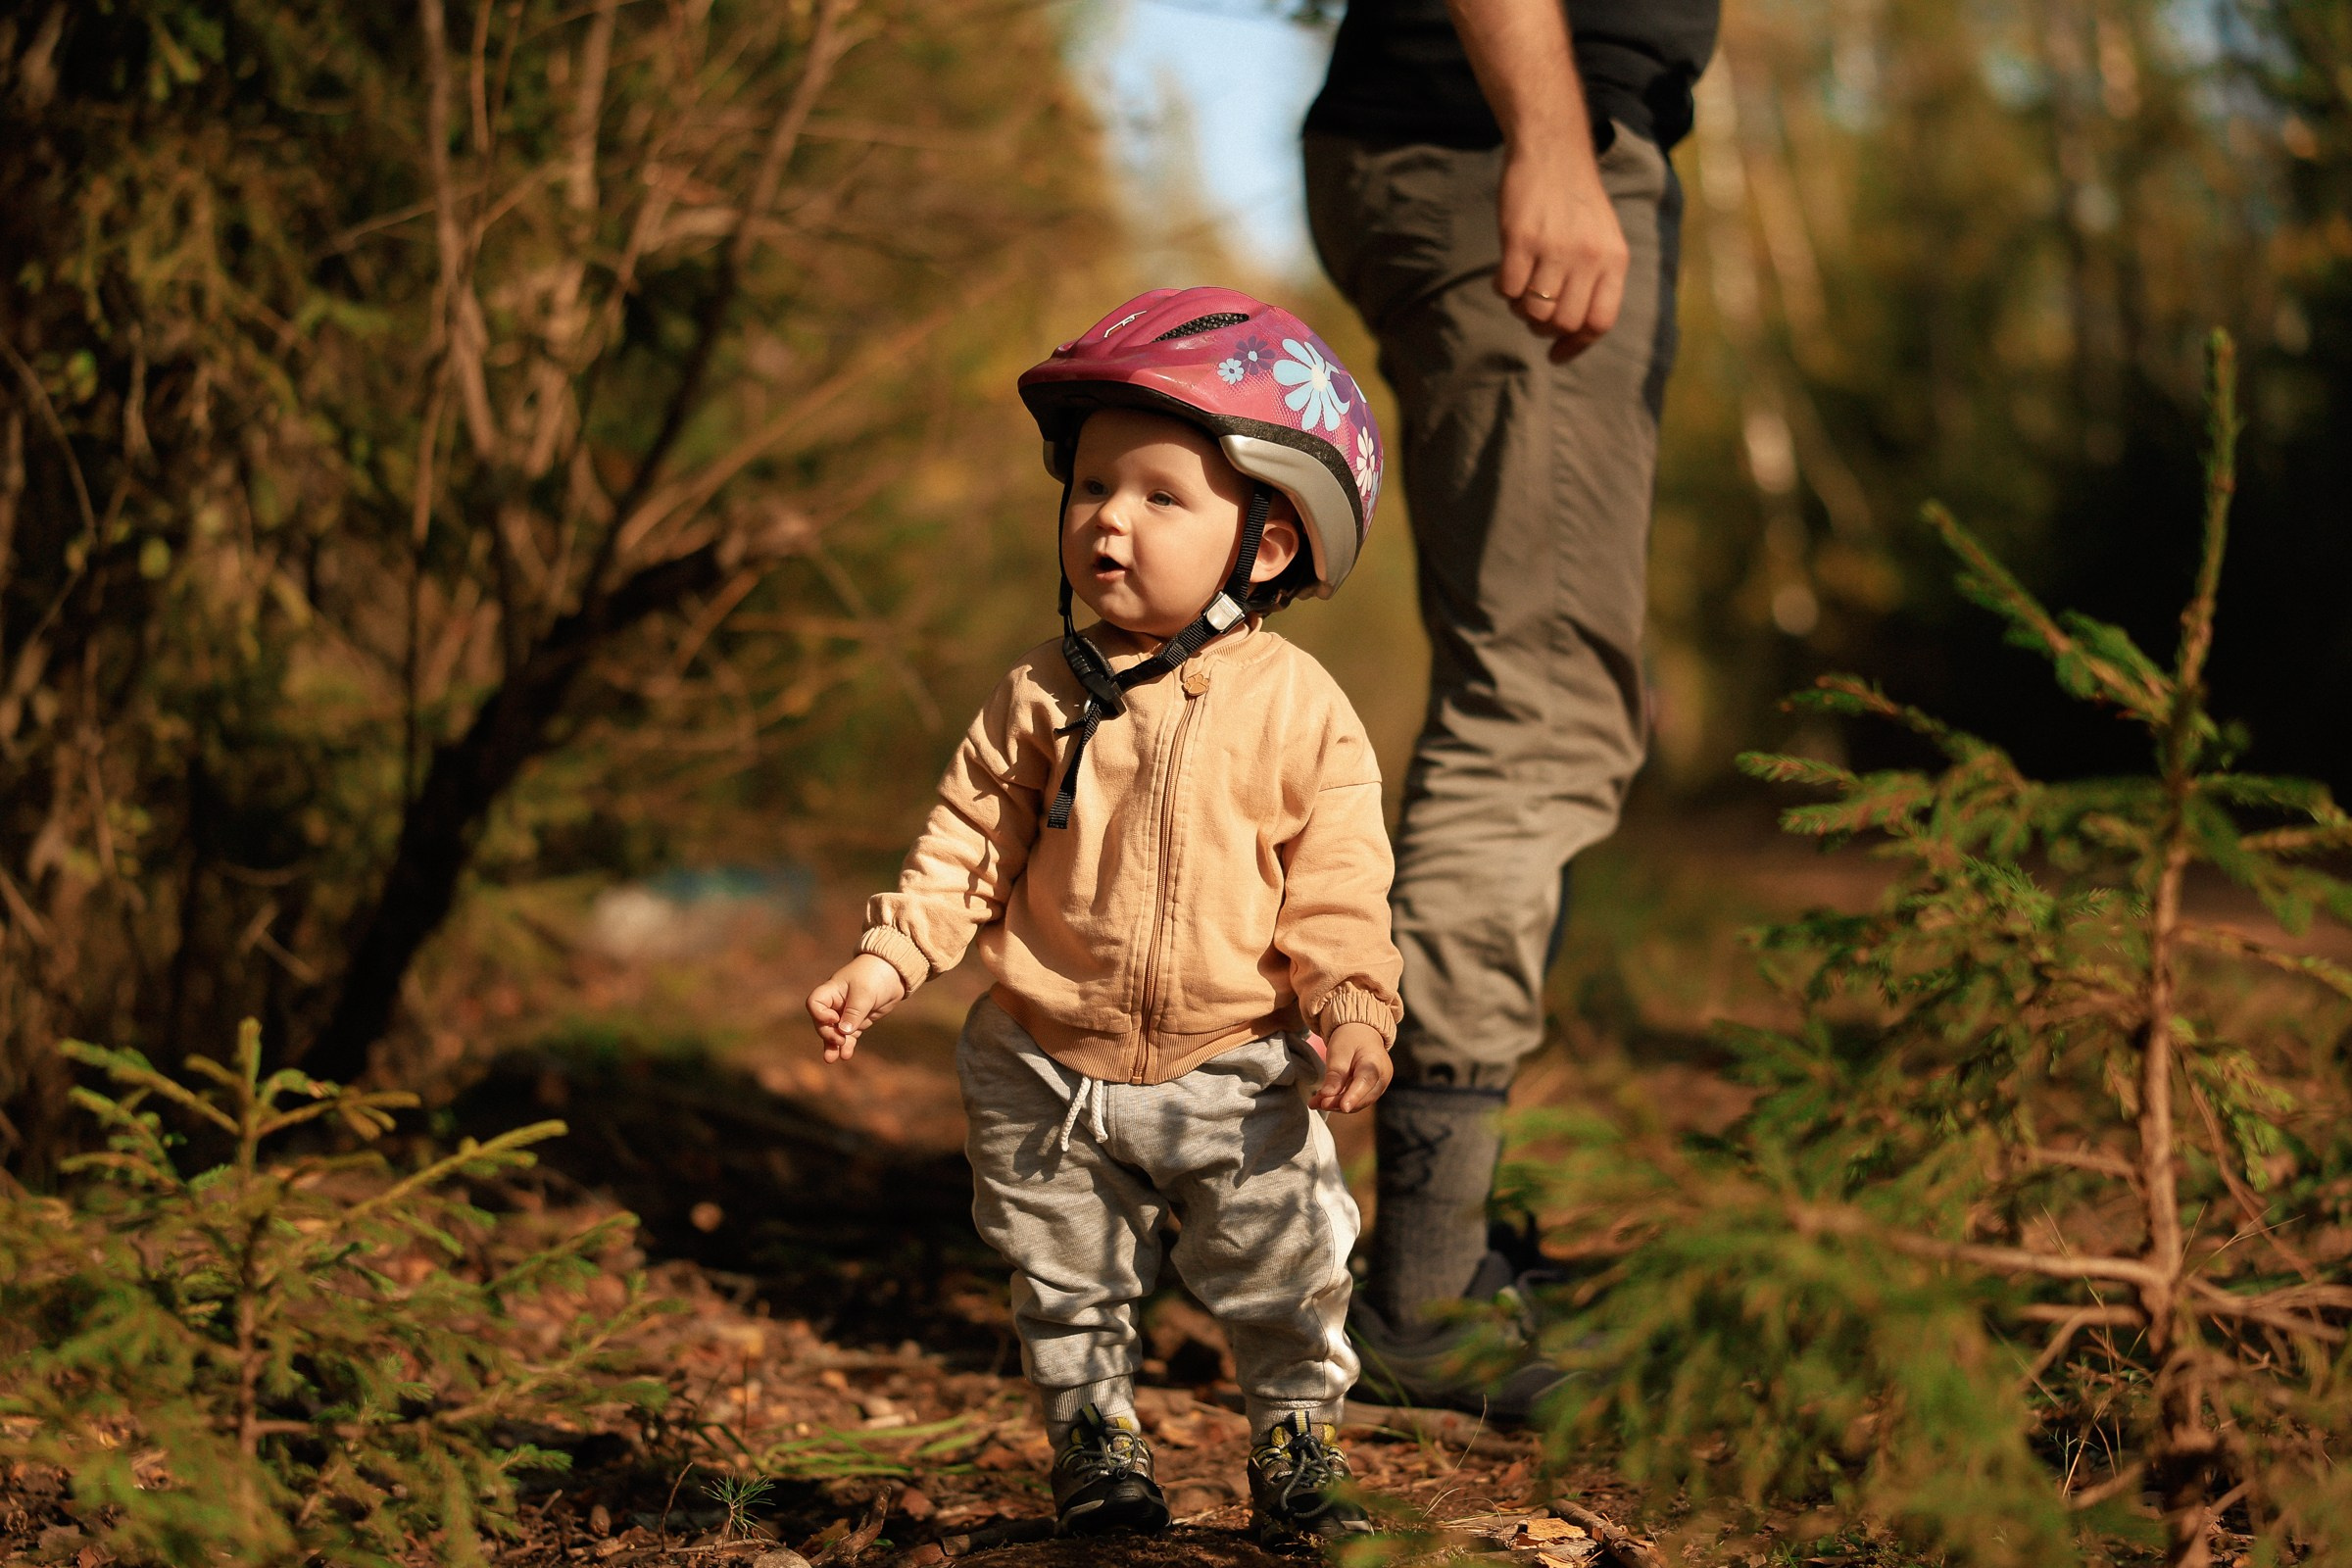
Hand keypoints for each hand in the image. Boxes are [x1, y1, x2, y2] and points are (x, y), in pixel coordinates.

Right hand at [806, 953, 907, 1062]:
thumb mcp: (865, 992)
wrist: (894, 972)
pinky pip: (849, 1036)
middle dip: (828, 1034)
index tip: (834, 1019)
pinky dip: (847, 1045)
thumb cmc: (875, 975)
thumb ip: (854, 1012)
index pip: (815, 1003)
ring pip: (835, 1032)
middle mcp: (836, 1003)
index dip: (820, 1015)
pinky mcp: (858, 1021)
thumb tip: (844, 1032)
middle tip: (839, 1041)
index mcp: (832, 991)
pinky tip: (846, 1055)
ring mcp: (846, 1013)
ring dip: (833, 1045)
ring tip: (832, 1059)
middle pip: (823, 1022)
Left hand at [1311, 1021, 1393, 1113]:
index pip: (1365, 1082)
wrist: (1362, 1033)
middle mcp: (1382, 1077)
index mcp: (1375, 1062)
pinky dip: (1341, 1101)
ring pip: (1359, 1102)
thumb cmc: (1350, 1039)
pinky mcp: (1374, 1091)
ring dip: (1337, 1104)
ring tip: (1316, 1102)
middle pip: (1361, 1097)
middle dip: (1338, 1102)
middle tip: (1316, 1103)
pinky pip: (1358, 1100)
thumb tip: (1327, 1095)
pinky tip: (1325, 1100)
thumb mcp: (1338, 1052)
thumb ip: (1334, 1074)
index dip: (1354, 1096)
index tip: (1343, 1107)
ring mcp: (1380, 1086)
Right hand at [1495, 131, 1626, 362]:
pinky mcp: (1520, 238)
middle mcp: (1588, 257)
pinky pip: (1507, 289)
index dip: (1576, 345)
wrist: (1553, 152)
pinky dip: (1502, 289)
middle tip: (1534, 312)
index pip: (1599, 322)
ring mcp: (1554, 248)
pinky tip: (1505, 272)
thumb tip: (1573, 330)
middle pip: (1563, 322)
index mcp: (1613, 260)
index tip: (1556, 354)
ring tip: (1521, 287)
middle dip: (1543, 327)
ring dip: (1521, 308)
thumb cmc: (1575, 201)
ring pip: (1533, 310)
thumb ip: (1595, 279)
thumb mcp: (1602, 238)